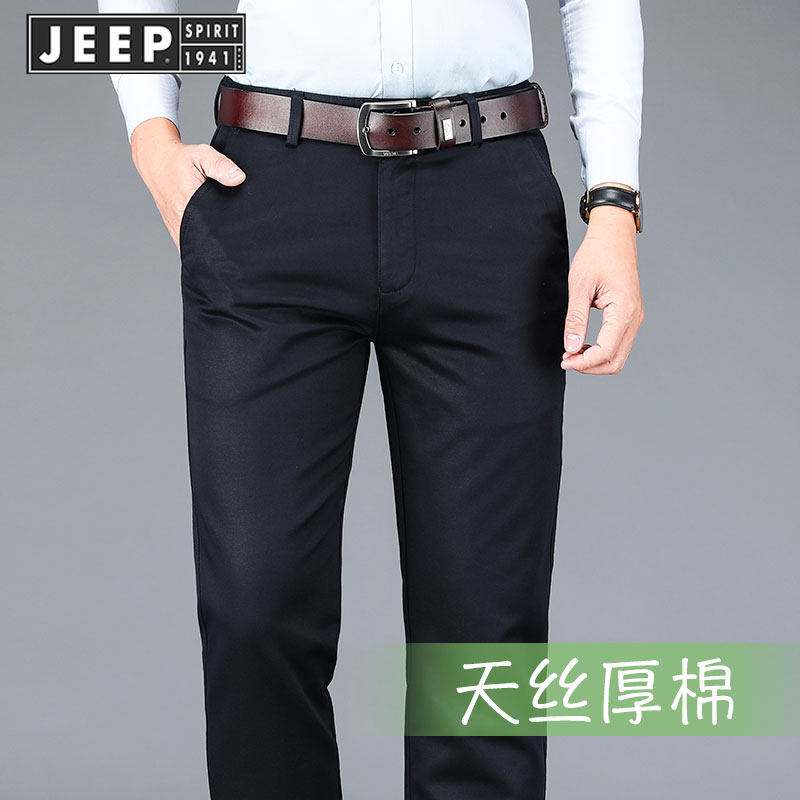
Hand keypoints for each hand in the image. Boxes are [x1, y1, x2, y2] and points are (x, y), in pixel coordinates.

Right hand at [130, 117, 246, 251]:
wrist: (156, 160)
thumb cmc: (180, 159)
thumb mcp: (202, 155)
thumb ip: (221, 165)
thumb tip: (239, 178)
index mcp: (186, 205)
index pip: (209, 232)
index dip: (224, 237)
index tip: (238, 237)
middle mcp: (179, 221)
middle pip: (204, 242)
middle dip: (220, 244)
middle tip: (236, 241)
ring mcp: (176, 227)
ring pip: (195, 245)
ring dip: (209, 245)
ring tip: (226, 242)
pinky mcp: (175, 228)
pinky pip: (189, 242)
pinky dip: (200, 242)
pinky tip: (212, 238)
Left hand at [561, 195, 643, 373]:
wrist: (614, 235)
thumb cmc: (597, 254)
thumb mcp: (579, 286)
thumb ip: (576, 319)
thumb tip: (571, 347)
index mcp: (624, 311)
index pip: (605, 352)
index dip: (583, 362)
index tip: (564, 360)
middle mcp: (634, 318)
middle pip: (615, 361)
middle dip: (590, 366)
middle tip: (566, 359)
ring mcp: (634, 318)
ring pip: (618, 355)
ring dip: (595, 360)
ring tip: (573, 352)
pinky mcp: (630, 316)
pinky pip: (619, 343)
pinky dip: (602, 350)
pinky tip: (583, 344)